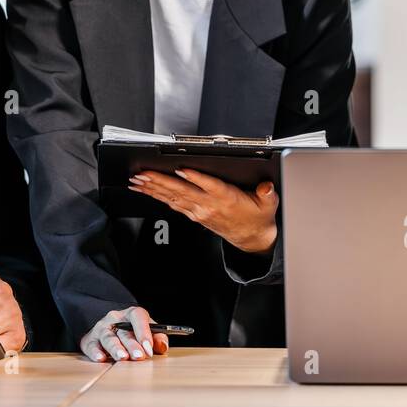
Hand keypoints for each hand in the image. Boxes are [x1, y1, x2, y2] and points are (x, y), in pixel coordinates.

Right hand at [80, 306, 167, 362]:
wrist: (108, 329)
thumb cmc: (131, 332)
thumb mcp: (146, 331)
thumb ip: (158, 337)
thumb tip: (163, 347)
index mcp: (131, 314)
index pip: (137, 316)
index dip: (144, 332)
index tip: (149, 348)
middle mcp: (115, 319)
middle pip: (123, 331)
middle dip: (132, 345)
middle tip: (139, 357)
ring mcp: (101, 329)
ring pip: (108, 337)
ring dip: (115, 348)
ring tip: (122, 357)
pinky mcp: (89, 340)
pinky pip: (91, 345)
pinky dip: (95, 352)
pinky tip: (101, 358)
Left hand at [129, 169, 278, 254]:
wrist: (252, 238)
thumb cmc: (257, 215)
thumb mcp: (268, 203)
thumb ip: (267, 193)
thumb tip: (266, 187)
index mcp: (227, 198)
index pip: (210, 186)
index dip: (196, 178)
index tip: (182, 169)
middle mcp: (209, 205)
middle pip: (182, 191)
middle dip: (160, 182)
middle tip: (143, 175)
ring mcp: (200, 211)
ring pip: (173, 197)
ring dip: (154, 188)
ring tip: (138, 181)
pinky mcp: (195, 215)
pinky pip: (174, 204)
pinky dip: (159, 196)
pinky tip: (148, 191)